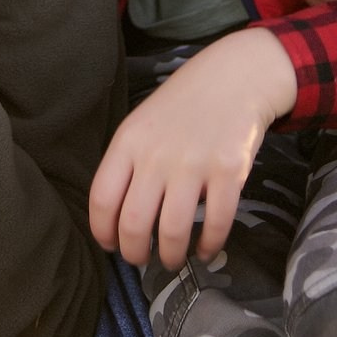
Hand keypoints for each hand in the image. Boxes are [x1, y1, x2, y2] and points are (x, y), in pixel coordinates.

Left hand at [89, 28, 297, 269]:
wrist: (235, 76)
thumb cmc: (183, 104)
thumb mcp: (143, 123)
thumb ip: (128, 163)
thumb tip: (116, 217)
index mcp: (129, 141)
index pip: (102, 200)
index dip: (103, 232)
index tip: (111, 245)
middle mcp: (157, 155)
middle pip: (134, 225)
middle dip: (135, 254)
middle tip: (143, 259)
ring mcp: (194, 164)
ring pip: (173, 233)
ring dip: (172, 257)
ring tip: (174, 259)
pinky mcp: (229, 172)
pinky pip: (215, 225)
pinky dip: (209, 247)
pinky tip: (206, 249)